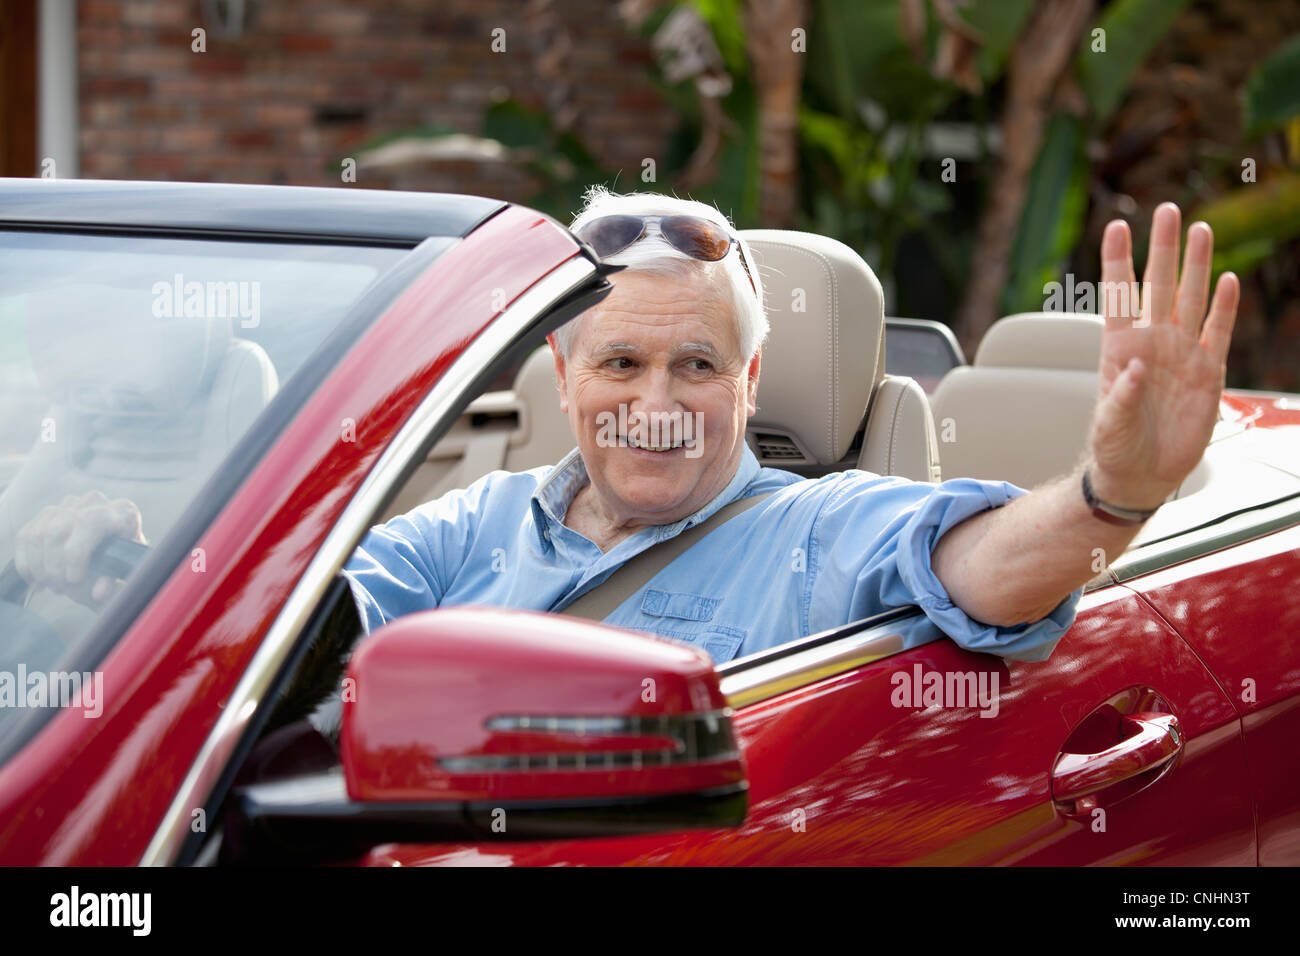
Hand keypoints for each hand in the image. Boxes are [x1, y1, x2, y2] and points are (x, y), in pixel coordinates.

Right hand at [13, 491, 146, 607]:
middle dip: (52, 566)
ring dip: (37, 566)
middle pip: (57, 530)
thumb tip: (98, 593)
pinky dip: (25, 562)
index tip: (74, 580)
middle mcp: (94, 502)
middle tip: (58, 588)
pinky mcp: (49, 513)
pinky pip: (25, 536)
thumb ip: (113, 580)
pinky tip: (34, 580)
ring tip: (48, 585)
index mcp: (121, 511)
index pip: (87, 523)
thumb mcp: (127, 569)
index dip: (75, 554)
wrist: (118, 545)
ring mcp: (69, 504)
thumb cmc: (126, 559)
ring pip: (37, 534)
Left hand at [1087, 202, 1238, 510]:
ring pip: (1190, 299)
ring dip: (1195, 265)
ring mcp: (1181, 354)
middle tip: (1168, 210)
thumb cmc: (1115, 447)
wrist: (1141, 474)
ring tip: (1200, 229)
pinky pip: (1218, 332)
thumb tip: (1133, 369)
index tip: (1116, 225)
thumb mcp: (1110, 425)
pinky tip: (1228, 280)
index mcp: (1119, 349)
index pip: (1118, 296)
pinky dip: (1224, 307)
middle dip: (1163, 248)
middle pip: (1159, 285)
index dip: (1117, 261)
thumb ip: (1121, 397)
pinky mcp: (1208, 373)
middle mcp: (1152, 343)